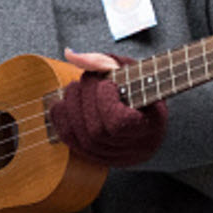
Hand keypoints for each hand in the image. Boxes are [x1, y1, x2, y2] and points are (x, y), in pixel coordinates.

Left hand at [49, 49, 167, 167]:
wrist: (147, 113)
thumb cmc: (141, 86)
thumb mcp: (129, 69)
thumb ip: (100, 62)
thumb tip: (69, 55)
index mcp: (150, 126)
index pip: (118, 122)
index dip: (105, 100)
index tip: (108, 84)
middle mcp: (134, 149)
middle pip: (96, 130)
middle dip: (85, 99)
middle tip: (88, 80)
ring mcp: (116, 157)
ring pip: (83, 138)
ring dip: (72, 106)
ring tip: (77, 88)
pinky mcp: (98, 158)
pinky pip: (72, 143)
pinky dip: (62, 120)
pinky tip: (66, 103)